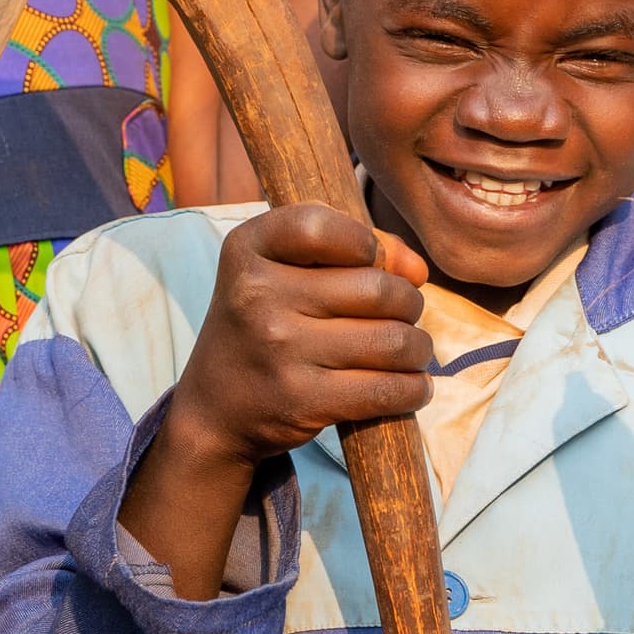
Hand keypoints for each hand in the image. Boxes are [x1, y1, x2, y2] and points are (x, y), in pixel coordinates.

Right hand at [163, 204, 436, 485]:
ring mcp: (278, 349)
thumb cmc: (265, 324)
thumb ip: (353, 249)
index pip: (320, 225)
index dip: (365, 242)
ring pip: (393, 341)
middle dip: (408, 303)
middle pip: (378, 288)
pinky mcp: (301, 400)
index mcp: (248, 248)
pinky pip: (387, 390)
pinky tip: (411, 387)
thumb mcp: (283, 270)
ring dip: (417, 348)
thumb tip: (417, 271)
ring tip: (410, 350)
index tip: (370, 262)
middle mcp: (257, 295)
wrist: (216, 409)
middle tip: (402, 316)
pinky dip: (413, 390)